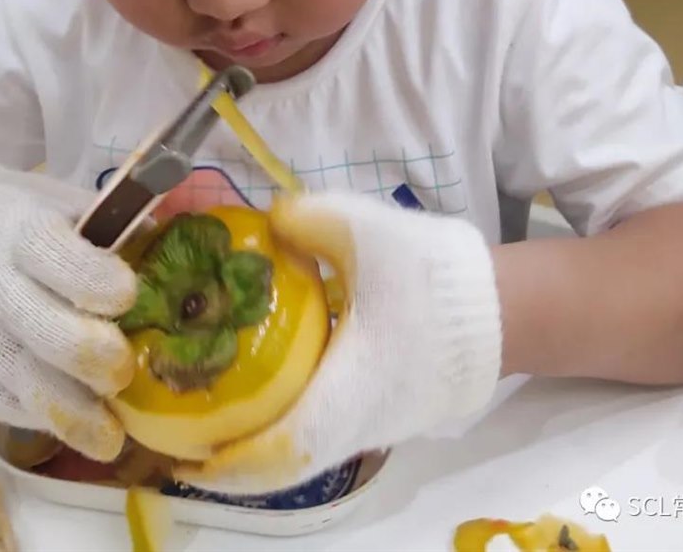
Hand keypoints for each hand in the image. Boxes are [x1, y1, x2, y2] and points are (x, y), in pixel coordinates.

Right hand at [0, 163, 136, 459]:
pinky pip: (9, 405)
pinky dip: (46, 419)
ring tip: (114, 437)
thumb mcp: (51, 200)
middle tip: (124, 367)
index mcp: (22, 233)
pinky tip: (78, 425)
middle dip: (97, 359)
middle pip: (49, 336)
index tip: (128, 295)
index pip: (61, 261)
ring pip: (29, 388)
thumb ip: (106, 227)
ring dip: (78, 417)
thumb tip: (172, 249)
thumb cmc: (5, 217)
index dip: (100, 283)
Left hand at [176, 192, 501, 493]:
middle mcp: (356, 425)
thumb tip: (268, 217)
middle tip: (180, 434)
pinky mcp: (382, 413)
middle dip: (228, 461)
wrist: (502, 308)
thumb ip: (310, 219)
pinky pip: (319, 435)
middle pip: (281, 465)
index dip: (230, 460)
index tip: (187, 455)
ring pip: (301, 453)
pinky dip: (280, 429)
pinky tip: (258, 393)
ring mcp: (372, 427)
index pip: (281, 448)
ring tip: (207, 415)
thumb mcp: (368, 231)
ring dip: (253, 447)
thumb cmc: (434, 278)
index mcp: (348, 391)